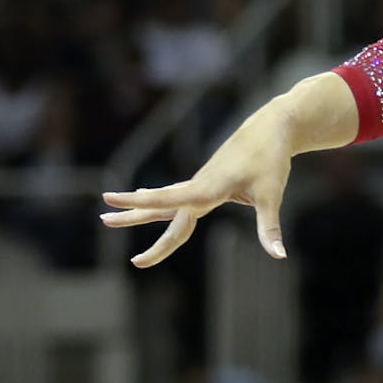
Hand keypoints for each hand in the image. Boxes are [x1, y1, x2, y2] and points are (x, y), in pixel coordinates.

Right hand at [101, 103, 295, 267]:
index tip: (112, 200)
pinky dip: (158, 199)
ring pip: (165, 200)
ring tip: (110, 216)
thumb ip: (269, 228)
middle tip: (103, 219)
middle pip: (161, 206)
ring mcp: (201, 183)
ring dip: (140, 208)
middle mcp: (198, 186)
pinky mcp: (207, 180)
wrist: (273, 127)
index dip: (138, 203)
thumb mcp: (272, 196)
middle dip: (132, 215)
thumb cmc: (272, 161)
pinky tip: (147, 194)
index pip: (167, 201)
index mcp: (207, 189)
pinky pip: (176, 194)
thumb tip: (279, 255)